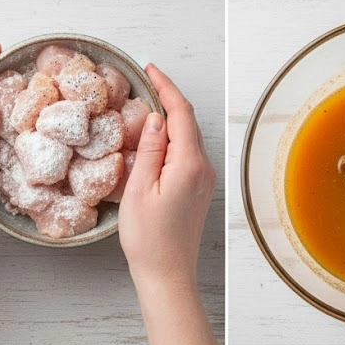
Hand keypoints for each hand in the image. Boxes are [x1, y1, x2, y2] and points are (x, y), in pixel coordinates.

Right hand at [118, 63, 216, 294]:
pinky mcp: (199, 192)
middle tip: (143, 84)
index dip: (165, 86)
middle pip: (188, 122)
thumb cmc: (149, 240)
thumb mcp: (139, 189)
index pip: (181, 112)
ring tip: (145, 108)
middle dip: (168, 99)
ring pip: (189, 138)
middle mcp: (203, 169)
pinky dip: (173, 140)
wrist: (167, 275)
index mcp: (189, 164)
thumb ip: (150, 149)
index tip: (148, 69)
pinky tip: (155, 141)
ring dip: (171, 120)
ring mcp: (204, 181)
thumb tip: (157, 118)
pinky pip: (188, 155)